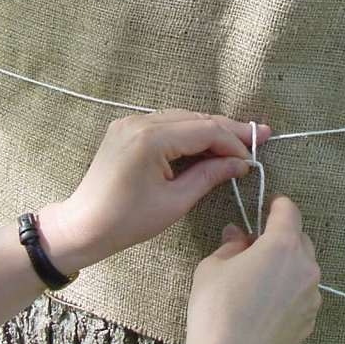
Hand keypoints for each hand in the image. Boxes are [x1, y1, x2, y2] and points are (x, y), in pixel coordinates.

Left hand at [39, 110, 270, 272]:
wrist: (83, 225)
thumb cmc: (127, 221)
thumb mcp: (175, 202)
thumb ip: (209, 176)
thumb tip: (240, 163)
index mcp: (151, 140)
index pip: (205, 130)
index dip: (233, 142)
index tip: (253, 158)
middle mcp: (140, 122)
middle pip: (196, 118)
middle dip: (229, 129)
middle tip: (261, 135)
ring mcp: (130, 122)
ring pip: (183, 118)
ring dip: (211, 129)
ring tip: (240, 139)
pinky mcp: (126, 128)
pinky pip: (167, 123)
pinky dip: (190, 132)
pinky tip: (209, 142)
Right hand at [184, 196, 321, 343]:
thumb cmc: (216, 311)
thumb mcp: (212, 267)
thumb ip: (231, 244)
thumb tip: (239, 235)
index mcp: (283, 245)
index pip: (289, 211)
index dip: (276, 205)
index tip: (266, 207)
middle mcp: (306, 267)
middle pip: (300, 239)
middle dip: (280, 238)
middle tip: (253, 250)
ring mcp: (312, 297)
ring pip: (302, 269)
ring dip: (285, 267)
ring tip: (257, 283)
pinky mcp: (309, 321)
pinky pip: (301, 296)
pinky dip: (288, 293)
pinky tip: (263, 307)